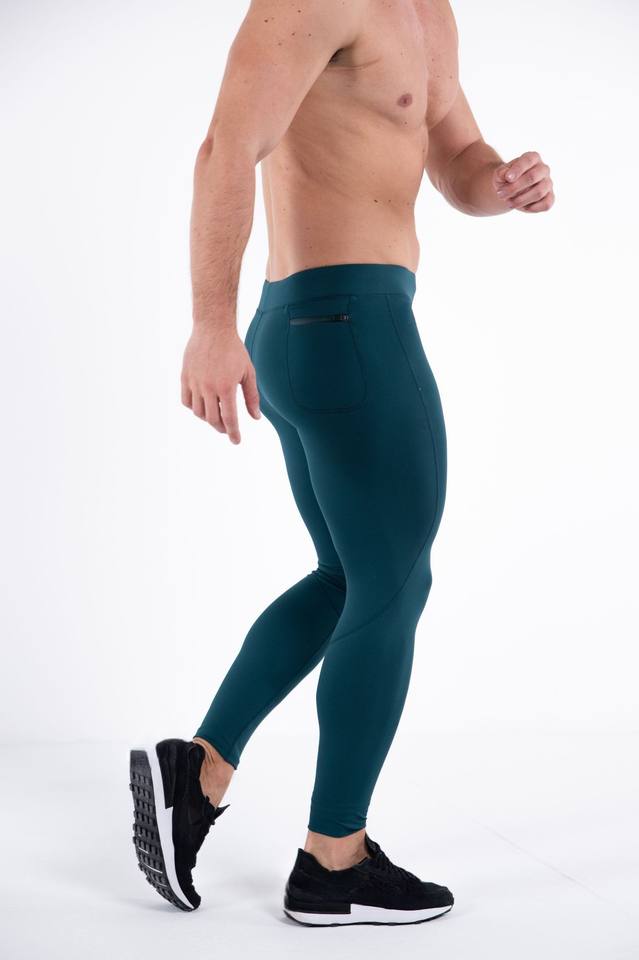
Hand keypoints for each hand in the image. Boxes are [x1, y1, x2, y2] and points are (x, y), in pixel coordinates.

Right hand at [181, 327, 260, 443]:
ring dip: (208, 418)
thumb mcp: (248, 373)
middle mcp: (208, 387)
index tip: (236, 441)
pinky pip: (186, 400)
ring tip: (216, 414)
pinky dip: (193, 407)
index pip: (229, 418)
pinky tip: (202, 405)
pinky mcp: (185, 377)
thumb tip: (256, 417)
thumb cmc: (234, 350)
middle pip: (212, 419)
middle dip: (221, 428)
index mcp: (226, 387)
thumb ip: (252, 397)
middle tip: (227, 429)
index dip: (233, 432)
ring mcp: (194, 382)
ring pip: (198, 412)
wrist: (213, 329)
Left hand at [493, 151, 554, 212]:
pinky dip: (532, 208)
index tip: (508, 178)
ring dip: (520, 200)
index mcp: (533, 158)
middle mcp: (543, 169)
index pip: (528, 160)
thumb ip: (502, 173)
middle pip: (533, 177)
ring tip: (508, 202)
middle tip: (501, 194)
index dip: (518, 169)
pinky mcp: (550, 197)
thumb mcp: (500, 174)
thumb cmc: (506, 179)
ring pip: (539, 192)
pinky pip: (546, 204)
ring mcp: (548, 183)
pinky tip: (522, 207)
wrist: (510, 191)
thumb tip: (506, 175)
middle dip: (514, 188)